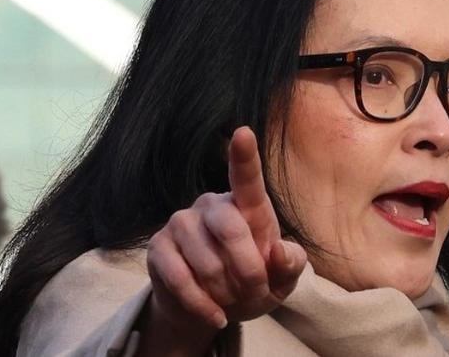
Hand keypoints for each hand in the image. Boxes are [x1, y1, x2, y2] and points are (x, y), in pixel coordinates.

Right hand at [145, 127, 307, 329]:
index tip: (243, 133)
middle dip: (249, 271)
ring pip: (207, 262)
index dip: (244, 156)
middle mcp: (211, 205)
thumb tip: (279, 252)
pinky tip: (214, 314)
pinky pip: (181, 279)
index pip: (246, 178)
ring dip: (227, 292)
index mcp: (246, 206)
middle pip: (232, 229)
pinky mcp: (158, 248)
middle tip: (253, 293)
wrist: (209, 309)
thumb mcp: (281, 281)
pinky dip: (202, 304)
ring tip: (232, 301)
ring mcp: (181, 223)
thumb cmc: (251, 285)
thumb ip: (290, 265)